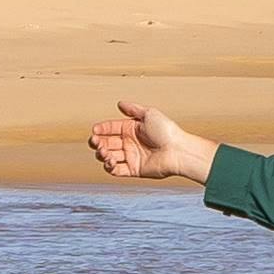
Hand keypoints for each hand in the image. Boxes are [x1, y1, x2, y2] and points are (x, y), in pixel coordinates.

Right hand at [90, 102, 210, 185]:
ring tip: (104, 152)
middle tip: (95, 142)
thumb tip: (120, 103)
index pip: (111, 128)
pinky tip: (110, 162)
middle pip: (107, 143)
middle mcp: (130, 143)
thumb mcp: (149, 114)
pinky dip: (110, 167)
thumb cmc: (167, 131)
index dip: (101, 129)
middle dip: (98, 142)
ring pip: (109, 156)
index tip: (95, 130)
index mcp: (132, 129)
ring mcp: (132, 157)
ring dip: (102, 154)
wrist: (178, 151)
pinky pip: (117, 170)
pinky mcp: (134, 170)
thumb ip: (133, 109)